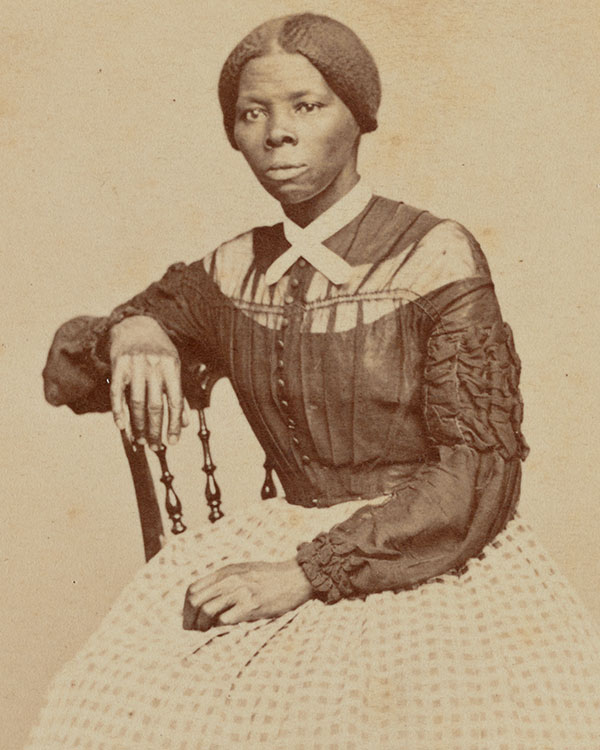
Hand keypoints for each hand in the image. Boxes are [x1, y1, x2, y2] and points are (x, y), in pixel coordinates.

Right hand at [109, 315, 187, 446]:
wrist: (135, 325)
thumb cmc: (159, 350)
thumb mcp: (174, 367)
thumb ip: (178, 394)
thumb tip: (184, 423)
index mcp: (172, 366)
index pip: (175, 401)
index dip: (174, 424)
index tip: (173, 442)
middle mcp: (154, 365)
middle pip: (155, 405)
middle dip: (155, 430)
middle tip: (155, 447)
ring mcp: (135, 365)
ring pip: (136, 403)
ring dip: (138, 426)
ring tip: (140, 440)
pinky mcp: (118, 365)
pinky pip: (116, 393)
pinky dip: (118, 412)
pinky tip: (122, 427)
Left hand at [183, 559, 313, 630]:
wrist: (296, 577)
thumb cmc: (270, 577)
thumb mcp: (244, 570)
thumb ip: (226, 581)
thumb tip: (206, 599)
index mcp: (226, 571)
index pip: (193, 588)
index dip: (186, 607)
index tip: (190, 619)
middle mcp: (230, 579)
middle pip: (195, 600)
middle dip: (190, 620)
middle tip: (194, 630)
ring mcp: (240, 592)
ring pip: (206, 611)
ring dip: (202, 626)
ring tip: (207, 632)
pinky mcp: (252, 605)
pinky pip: (225, 620)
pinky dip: (220, 628)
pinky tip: (225, 630)